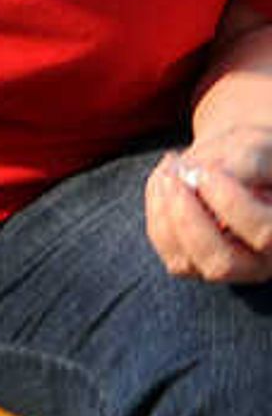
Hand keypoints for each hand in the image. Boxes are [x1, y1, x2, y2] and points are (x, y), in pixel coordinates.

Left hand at [148, 124, 271, 280]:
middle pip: (220, 264)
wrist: (241, 162)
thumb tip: (197, 178)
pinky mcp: (189, 261)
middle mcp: (259, 263)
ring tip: (171, 168)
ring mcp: (220, 267)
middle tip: (177, 176)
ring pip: (183, 261)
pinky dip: (155, 208)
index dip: (231, 203)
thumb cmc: (258, 157)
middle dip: (189, 220)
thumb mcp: (260, 149)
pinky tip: (164, 178)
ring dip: (165, 211)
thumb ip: (243, 163)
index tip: (208, 171)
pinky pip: (164, 245)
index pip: (264, 233)